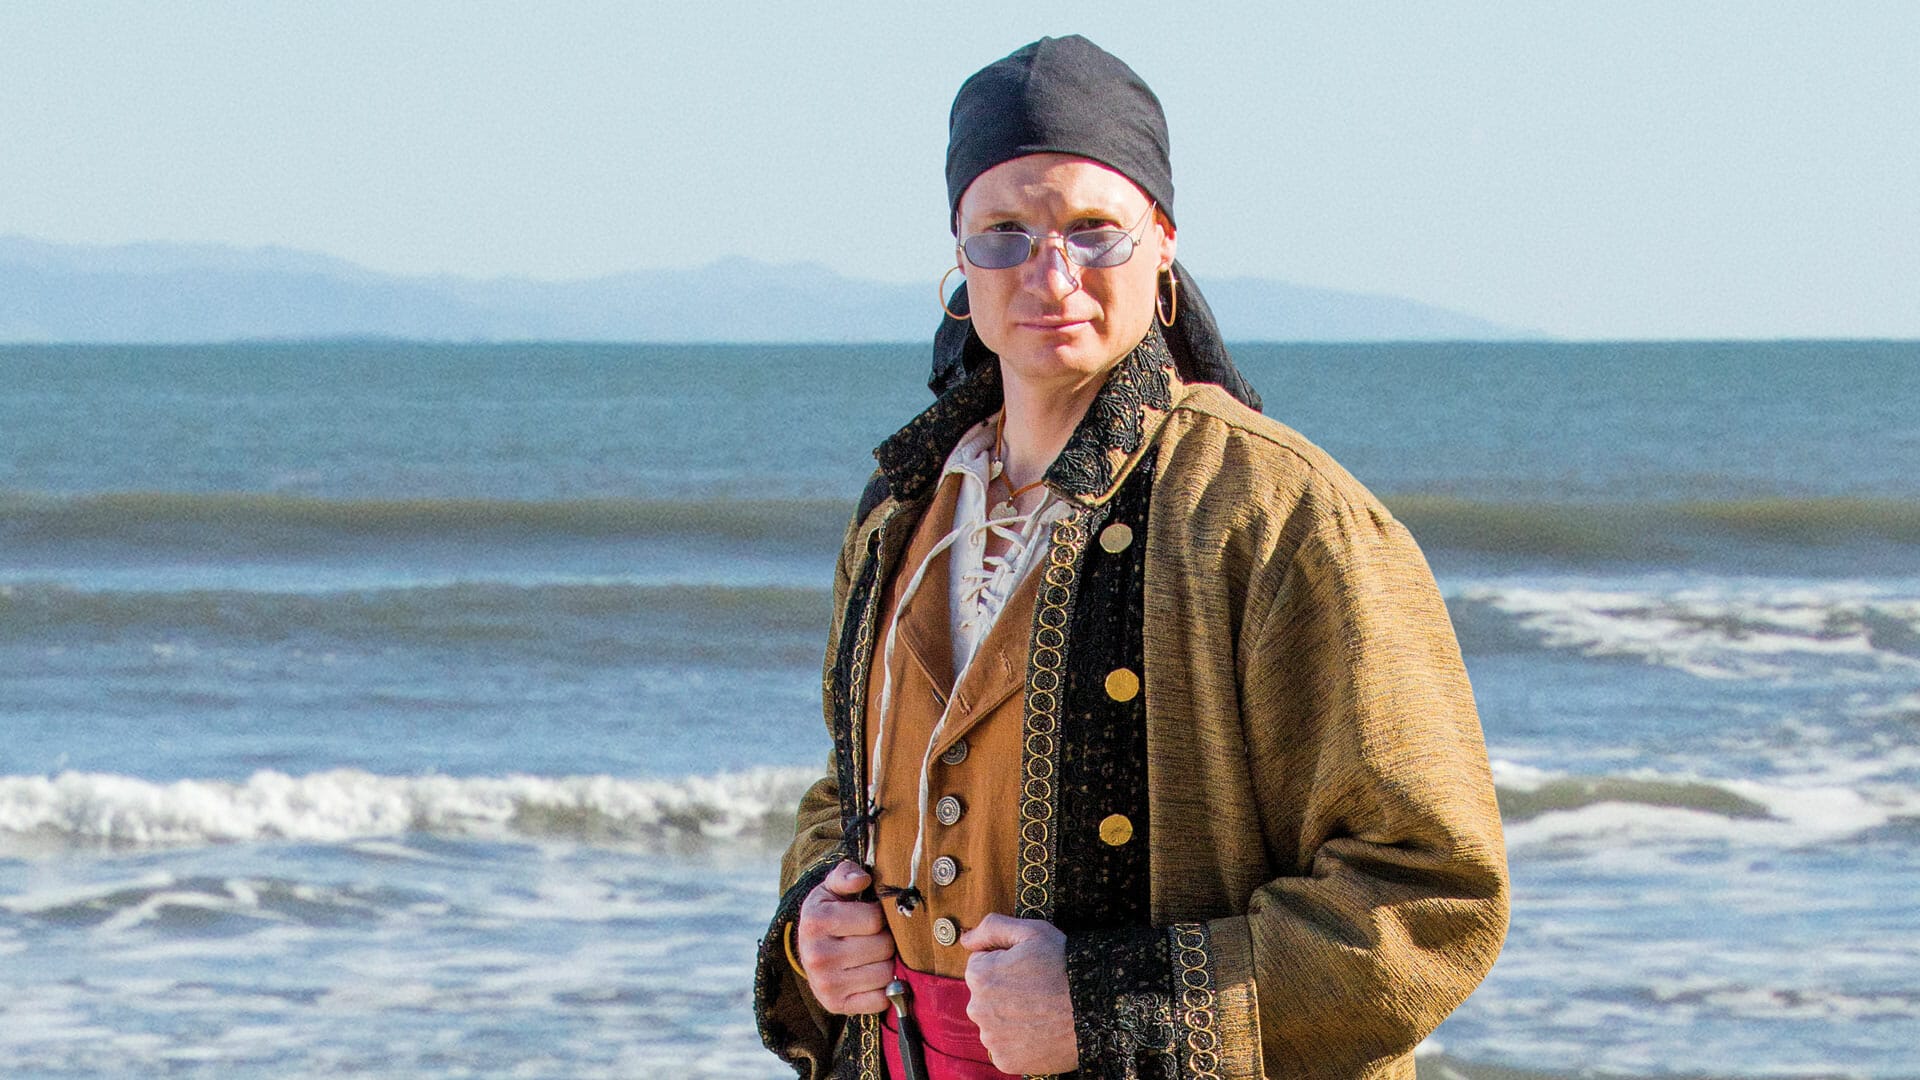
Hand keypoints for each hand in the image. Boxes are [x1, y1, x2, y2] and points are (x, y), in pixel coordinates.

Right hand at [795, 860, 895, 1014]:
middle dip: (885, 940)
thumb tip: (862, 879)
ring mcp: (826, 984)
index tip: (870, 916)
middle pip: (883, 947)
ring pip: (885, 974)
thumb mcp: (831, 889)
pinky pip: (880, 1000)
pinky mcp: (835, 1005)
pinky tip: (870, 977)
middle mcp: (817, 955)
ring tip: (872, 956)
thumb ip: (846, 874)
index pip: (874, 919)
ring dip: (886, 964)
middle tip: (873, 938)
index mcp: (816, 921)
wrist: (808, 952)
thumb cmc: (828, 914)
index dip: (879, 916)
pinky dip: (883, 990)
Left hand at [960, 913, 1078, 1074]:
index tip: (1028, 968)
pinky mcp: (1006, 1061)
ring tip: (1041, 1011)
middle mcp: (977, 1009)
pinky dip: (1019, 1040)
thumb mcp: (1032, 932)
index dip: (1005, 963)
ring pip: (995, 1022)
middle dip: (1004, 990)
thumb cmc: (1065, 965)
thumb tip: (965, 939)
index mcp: (979, 975)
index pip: (980, 965)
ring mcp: (991, 1039)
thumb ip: (992, 928)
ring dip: (1011, 1017)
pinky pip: (1006, 1046)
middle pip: (985, 996)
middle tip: (1037, 990)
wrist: (1098, 1009)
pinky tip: (1040, 1030)